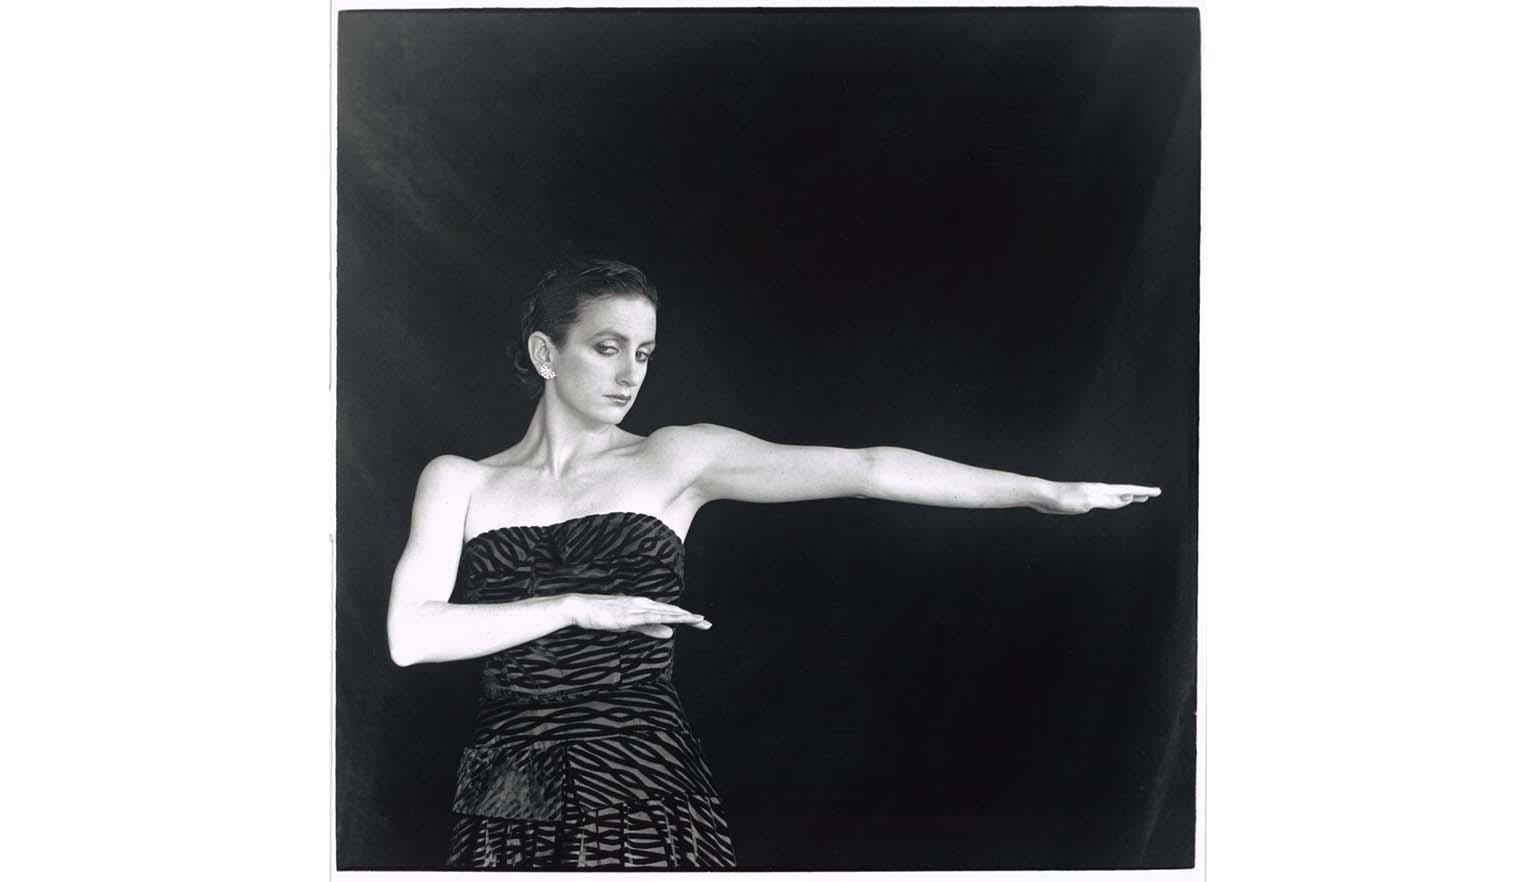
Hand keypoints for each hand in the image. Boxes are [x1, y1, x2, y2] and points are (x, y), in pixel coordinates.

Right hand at [562, 593, 712, 639]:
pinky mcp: (627, 615)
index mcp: (644, 605)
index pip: (670, 611)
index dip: (687, 617)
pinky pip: (648, 618)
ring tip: (698, 621)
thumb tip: (670, 634)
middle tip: (708, 624)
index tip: (701, 622)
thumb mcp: (631, 625)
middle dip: (690, 618)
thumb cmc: (603, 615)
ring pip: (664, 613)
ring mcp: (636, 608)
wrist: (581, 607)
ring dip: (681, 617)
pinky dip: (663, 619)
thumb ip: (650, 629)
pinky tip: (673, 623)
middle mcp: (643, 604)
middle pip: (671, 611)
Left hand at [1041, 482, 1160, 514]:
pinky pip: (1106, 501)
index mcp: (1101, 490)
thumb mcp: (1088, 501)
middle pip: (1124, 491)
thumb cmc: (1064, 499)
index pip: (1128, 490)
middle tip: (1154, 493)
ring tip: (1139, 498)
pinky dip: (1115, 501)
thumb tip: (1129, 497)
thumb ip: (1108, 501)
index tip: (1157, 492)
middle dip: (1140, 493)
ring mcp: (1092, 494)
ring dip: (1129, 497)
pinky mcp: (1084, 499)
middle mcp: (1099, 490)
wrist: (1044, 496)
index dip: (1143, 492)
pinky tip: (1113, 503)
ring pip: (1115, 496)